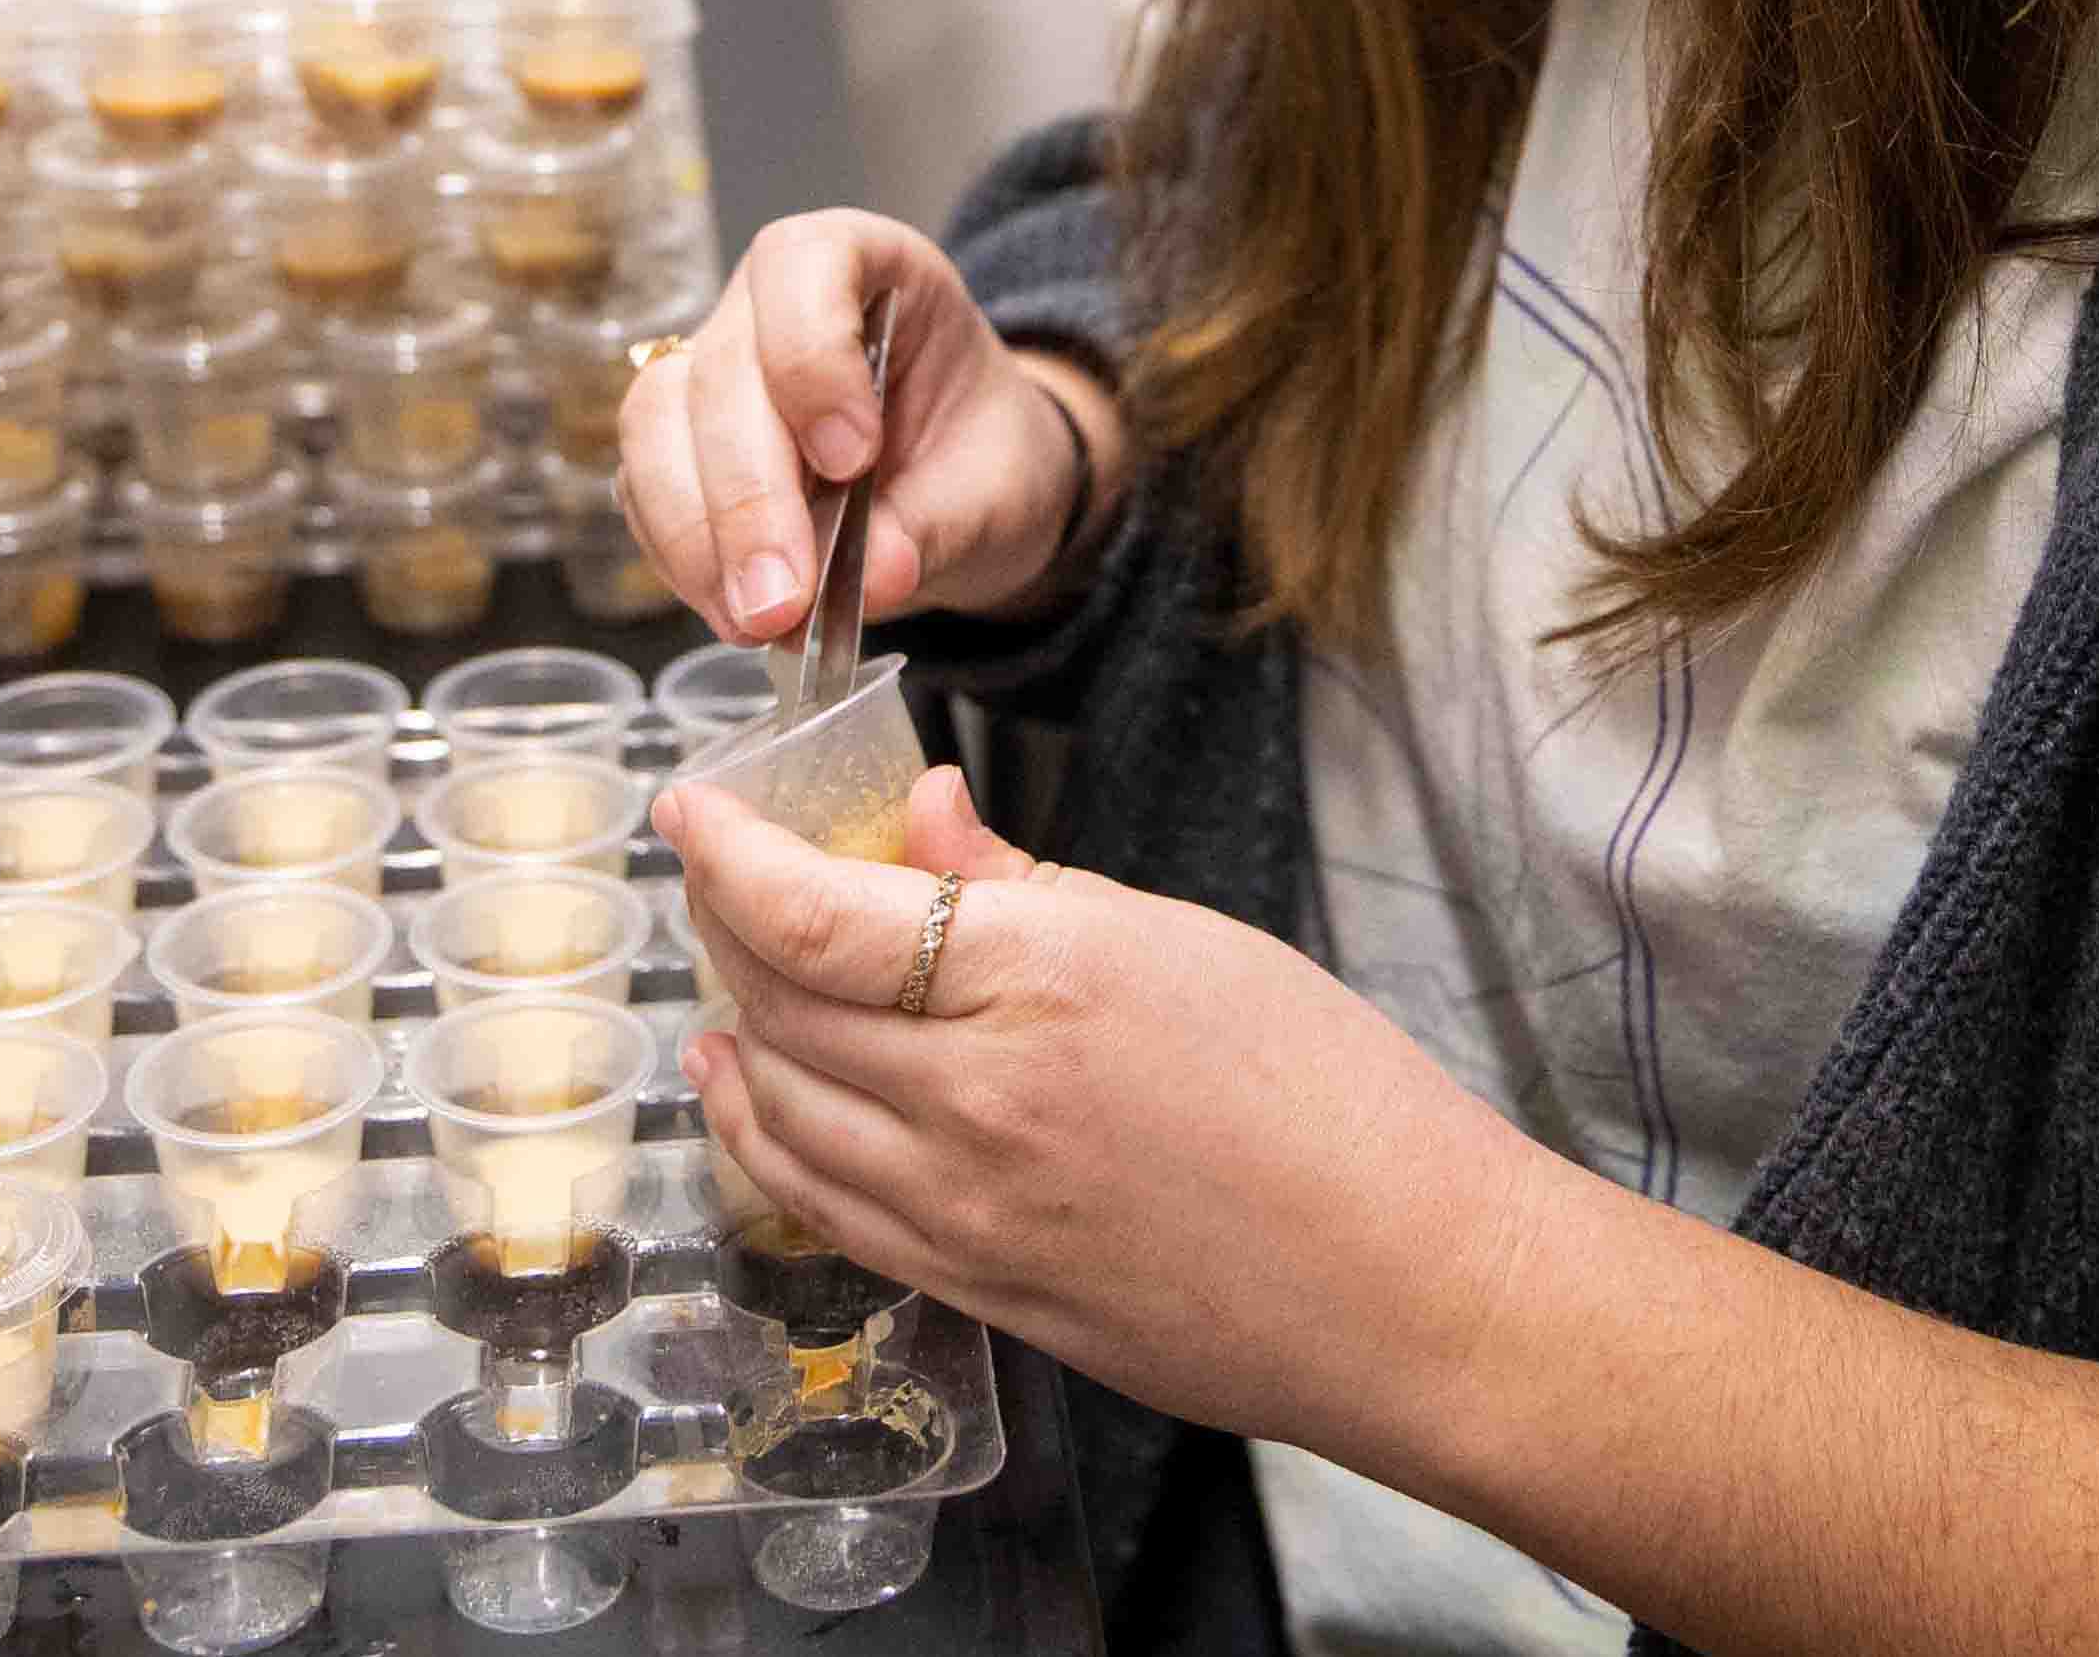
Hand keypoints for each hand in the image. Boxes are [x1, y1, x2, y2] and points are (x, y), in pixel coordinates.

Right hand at [615, 210, 1115, 645]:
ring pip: (657, 425)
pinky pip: (646, 490)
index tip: (853, 458)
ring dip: (698, 534)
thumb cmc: (985, 455)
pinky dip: (681, 558)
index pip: (801, 264)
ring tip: (757, 619)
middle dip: (747, 495)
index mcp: (864, 261)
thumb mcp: (999, 488)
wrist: (969, 491)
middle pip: (721, 369)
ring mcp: (712, 369)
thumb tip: (873, 577)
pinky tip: (731, 610)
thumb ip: (939, 524)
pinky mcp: (679, 446)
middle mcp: (768, 302)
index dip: (811, 358)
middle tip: (784, 598)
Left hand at [655, 758, 1545, 1457]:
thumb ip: (1024, 881)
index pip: (814, 913)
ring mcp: (965, 1215)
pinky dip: (768, 1138)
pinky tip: (760, 1093)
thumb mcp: (1180, 937)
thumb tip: (921, 812)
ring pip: (781, 1112)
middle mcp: (975, 1102)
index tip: (694, 803)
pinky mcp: (976, 1293)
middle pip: (779, 1004)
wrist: (1404, 1288)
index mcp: (1036, 981)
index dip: (728, 850)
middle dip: (726, 922)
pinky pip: (824, 1209)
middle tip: (719, 867)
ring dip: (735, 1030)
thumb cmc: (1328, 1094)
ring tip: (727, 971)